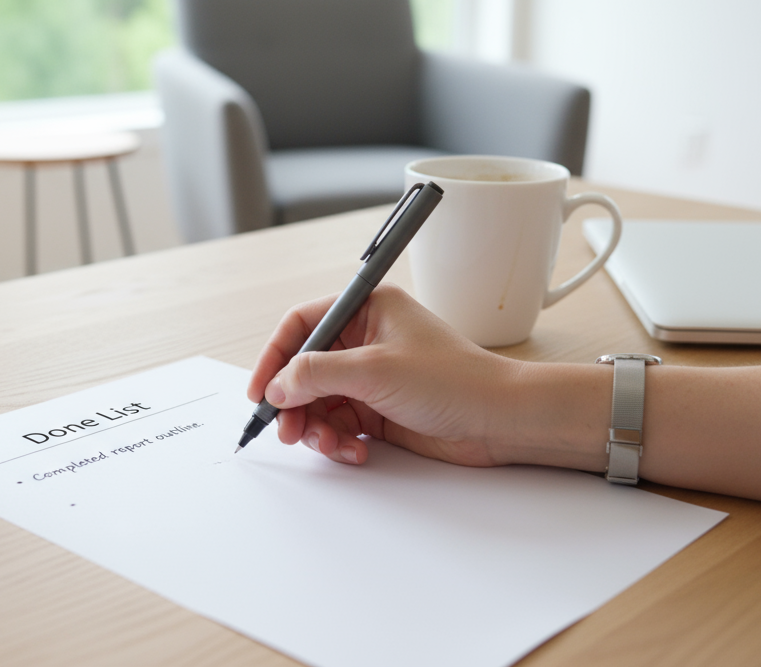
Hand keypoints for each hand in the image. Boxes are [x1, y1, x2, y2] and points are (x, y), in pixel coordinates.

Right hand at [246, 285, 535, 466]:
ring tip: (329, 444)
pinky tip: (356, 450)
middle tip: (288, 429)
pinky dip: (339, 440)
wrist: (500, 420)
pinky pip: (340, 424)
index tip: (260, 390)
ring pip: (319, 401)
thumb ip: (317, 374)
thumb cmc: (454, 380)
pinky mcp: (380, 409)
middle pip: (305, 369)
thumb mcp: (375, 370)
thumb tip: (278, 385)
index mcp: (368, 309)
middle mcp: (367, 339)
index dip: (275, 356)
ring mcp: (372, 376)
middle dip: (294, 401)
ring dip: (316, 426)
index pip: (302, 325)